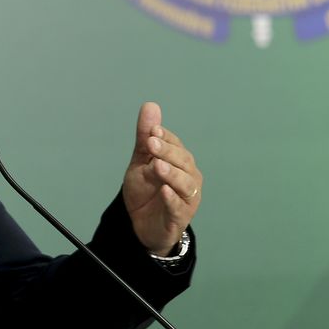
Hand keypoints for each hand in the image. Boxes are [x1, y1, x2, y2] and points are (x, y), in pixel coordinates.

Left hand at [122, 102, 201, 254]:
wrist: (140, 224)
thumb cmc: (145, 190)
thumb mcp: (141, 161)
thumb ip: (145, 137)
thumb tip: (150, 105)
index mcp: (181, 161)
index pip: (176, 145)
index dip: (165, 138)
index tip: (152, 131)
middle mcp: (189, 177)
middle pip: (183, 162)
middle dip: (168, 152)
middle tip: (152, 143)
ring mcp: (187, 198)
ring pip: (185, 184)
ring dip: (172, 174)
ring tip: (158, 166)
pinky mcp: (180, 217)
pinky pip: (178, 207)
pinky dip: (172, 199)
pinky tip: (164, 191)